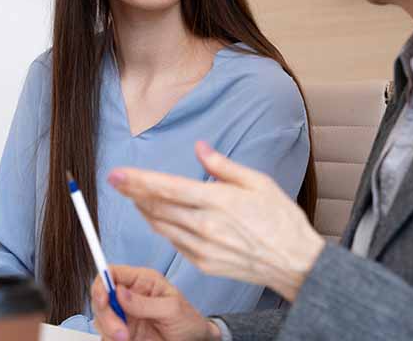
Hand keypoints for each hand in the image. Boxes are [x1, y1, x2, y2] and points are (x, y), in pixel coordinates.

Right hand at [91, 265, 219, 340]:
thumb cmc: (188, 321)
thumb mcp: (172, 309)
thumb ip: (145, 302)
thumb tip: (119, 292)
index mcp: (141, 281)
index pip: (113, 272)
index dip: (102, 282)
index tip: (103, 299)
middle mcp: (129, 296)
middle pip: (101, 297)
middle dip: (106, 314)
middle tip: (121, 332)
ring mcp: (124, 316)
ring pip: (100, 318)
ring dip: (109, 330)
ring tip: (127, 339)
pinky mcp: (122, 334)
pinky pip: (106, 335)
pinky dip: (110, 339)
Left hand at [108, 141, 324, 301]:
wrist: (296, 263)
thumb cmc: (281, 220)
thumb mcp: (258, 183)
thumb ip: (223, 166)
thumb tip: (200, 147)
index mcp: (219, 202)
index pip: (168, 188)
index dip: (139, 181)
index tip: (118, 174)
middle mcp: (206, 226)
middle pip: (157, 207)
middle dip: (133, 192)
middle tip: (116, 180)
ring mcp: (203, 248)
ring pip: (161, 226)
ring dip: (144, 210)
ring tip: (133, 195)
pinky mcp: (203, 263)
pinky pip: (173, 242)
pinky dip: (161, 227)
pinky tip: (156, 217)